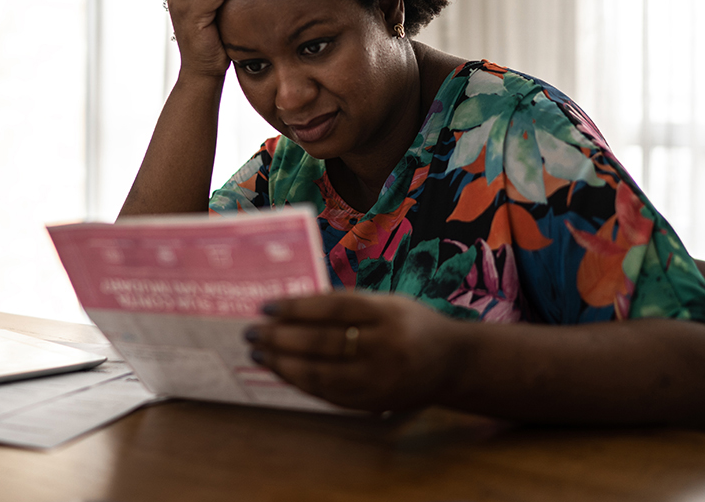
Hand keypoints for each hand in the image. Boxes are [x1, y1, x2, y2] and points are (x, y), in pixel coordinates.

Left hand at [245, 292, 462, 412]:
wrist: (451, 362)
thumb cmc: (412, 323)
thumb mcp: (387, 303)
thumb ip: (348, 304)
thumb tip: (294, 306)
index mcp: (388, 313)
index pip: (334, 307)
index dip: (298, 306)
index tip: (268, 306)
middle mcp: (385, 346)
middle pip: (323, 342)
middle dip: (281, 337)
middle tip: (253, 331)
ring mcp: (378, 378)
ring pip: (321, 373)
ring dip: (283, 363)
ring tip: (259, 352)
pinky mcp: (372, 403)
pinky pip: (328, 393)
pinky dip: (300, 382)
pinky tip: (282, 370)